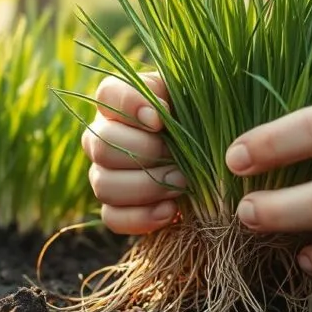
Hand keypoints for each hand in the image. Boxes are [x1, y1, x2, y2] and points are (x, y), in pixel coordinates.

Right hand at [81, 73, 185, 234]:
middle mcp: (101, 138)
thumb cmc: (200, 122)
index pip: (108, 94)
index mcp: (119, 103)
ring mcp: (103, 175)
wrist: (210, 162)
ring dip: (147, 187)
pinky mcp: (113, 209)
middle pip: (101, 146)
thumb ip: (176, 94)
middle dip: (144, 153)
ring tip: (182, 184)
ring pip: (103, 185)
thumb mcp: (195, 98)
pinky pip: (112, 218)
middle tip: (178, 159)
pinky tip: (170, 210)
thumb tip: (157, 116)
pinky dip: (142, 217)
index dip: (129, 106)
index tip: (160, 120)